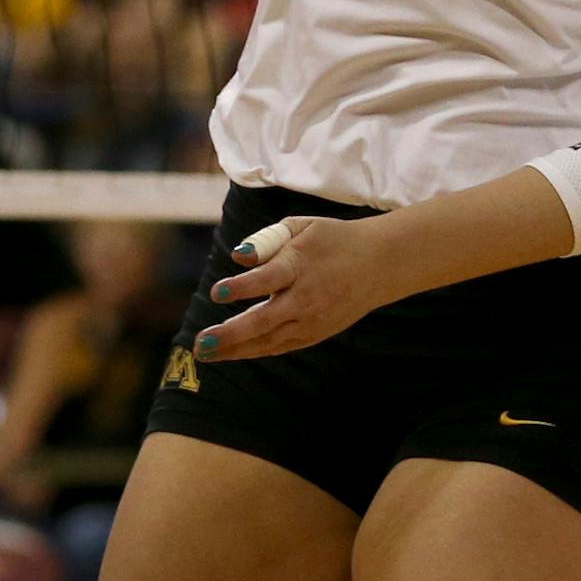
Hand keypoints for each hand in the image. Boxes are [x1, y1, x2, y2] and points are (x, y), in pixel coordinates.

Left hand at [192, 215, 400, 361]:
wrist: (379, 264)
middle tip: (201, 343)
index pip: (268, 279)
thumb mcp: (301, 227)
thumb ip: (266, 240)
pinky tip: (231, 353)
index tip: (217, 293)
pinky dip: (256, 350)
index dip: (242, 287)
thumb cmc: (332, 239)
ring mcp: (313, 320)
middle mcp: (306, 298)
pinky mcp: (316, 334)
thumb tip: (238, 257)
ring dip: (236, 349)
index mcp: (301, 265)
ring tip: (206, 354)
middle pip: (265, 319)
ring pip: (270, 340)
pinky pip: (281, 345)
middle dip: (231, 333)